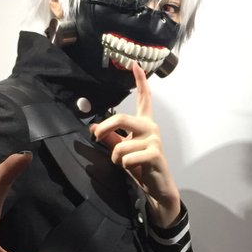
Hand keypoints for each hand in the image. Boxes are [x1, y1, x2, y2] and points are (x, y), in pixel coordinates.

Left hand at [90, 62, 180, 227]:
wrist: (157, 187)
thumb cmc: (141, 167)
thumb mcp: (123, 150)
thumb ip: (111, 138)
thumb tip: (94, 129)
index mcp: (144, 124)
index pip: (143, 98)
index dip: (139, 81)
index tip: (134, 64)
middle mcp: (151, 127)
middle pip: (122, 118)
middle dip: (105, 128)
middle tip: (96, 136)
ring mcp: (154, 140)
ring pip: (121, 145)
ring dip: (116, 158)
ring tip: (126, 164)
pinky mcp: (155, 153)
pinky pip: (127, 157)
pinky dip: (124, 165)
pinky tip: (134, 169)